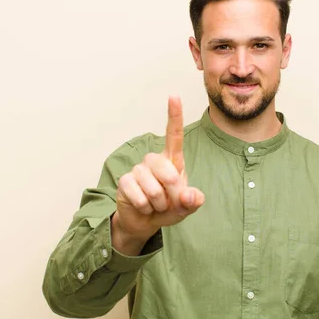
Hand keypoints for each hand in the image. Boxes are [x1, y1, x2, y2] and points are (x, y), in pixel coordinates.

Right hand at [112, 96, 205, 254]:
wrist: (145, 221)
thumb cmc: (168, 208)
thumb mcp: (187, 207)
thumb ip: (193, 201)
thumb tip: (189, 196)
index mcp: (172, 161)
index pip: (173, 135)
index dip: (174, 116)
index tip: (174, 96)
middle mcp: (154, 161)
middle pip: (166, 170)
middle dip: (172, 191)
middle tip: (169, 201)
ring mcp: (138, 170)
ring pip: (152, 188)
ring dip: (158, 203)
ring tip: (156, 205)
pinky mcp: (124, 181)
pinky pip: (139, 196)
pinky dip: (145, 207)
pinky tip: (144, 207)